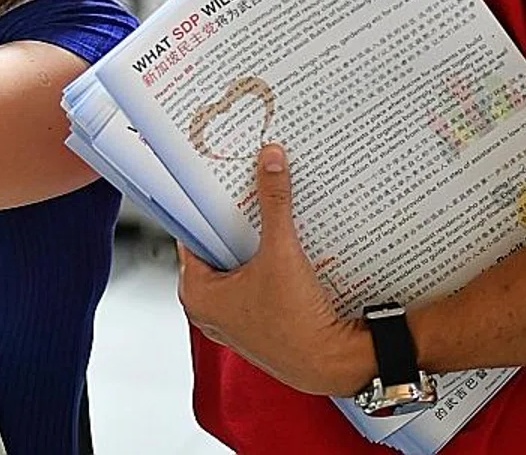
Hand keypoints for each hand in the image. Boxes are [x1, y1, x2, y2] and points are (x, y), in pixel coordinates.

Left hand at [178, 144, 372, 396]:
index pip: (192, 232)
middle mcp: (208, 306)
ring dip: (254, 238)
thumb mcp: (282, 252)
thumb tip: (270, 161)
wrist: (333, 363)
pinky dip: (266, 258)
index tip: (219, 177)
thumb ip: (274, 202)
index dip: (207, 203)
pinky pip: (255, 277)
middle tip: (248, 183)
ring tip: (268, 207)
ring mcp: (232, 316)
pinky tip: (284, 240)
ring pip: (238, 260)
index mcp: (195, 292)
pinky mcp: (257, 319)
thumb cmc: (296, 325)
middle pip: (216, 244)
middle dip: (235, 217)